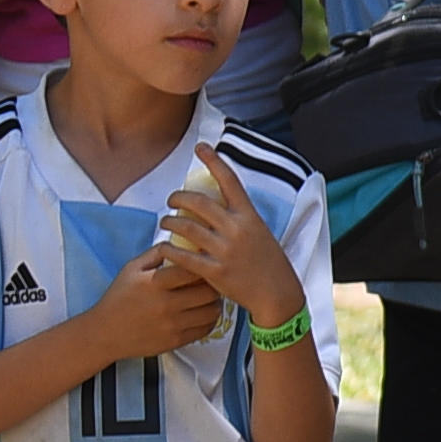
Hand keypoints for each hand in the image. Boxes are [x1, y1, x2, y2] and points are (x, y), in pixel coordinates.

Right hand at [82, 241, 231, 362]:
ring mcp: (172, 325)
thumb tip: (180, 240)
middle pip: (208, 291)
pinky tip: (202, 312)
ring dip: (214, 302)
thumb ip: (156, 253)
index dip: (204, 263)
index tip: (204, 262)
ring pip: (212, 311)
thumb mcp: (131, 269)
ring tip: (208, 297)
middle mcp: (166, 304)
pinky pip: (206, 329)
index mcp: (155, 283)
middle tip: (211, 280)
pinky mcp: (176, 341)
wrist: (105, 333)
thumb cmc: (118, 298)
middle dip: (213, 283)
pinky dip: (209, 319)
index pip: (193, 269)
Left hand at [158, 148, 308, 329]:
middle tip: (171, 200)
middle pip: (198, 201)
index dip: (214, 160)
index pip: (230, 180)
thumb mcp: (259, 232)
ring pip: (185, 226)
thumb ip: (239, 218)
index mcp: (249, 215)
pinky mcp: (215, 271)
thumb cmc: (268, 262)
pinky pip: (182, 256)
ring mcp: (225, 250)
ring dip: (169, 222)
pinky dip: (168, 249)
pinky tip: (163, 247)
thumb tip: (217, 204)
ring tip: (165, 223)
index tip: (201, 147)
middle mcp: (236, 228)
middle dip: (178, 197)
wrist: (278, 294)